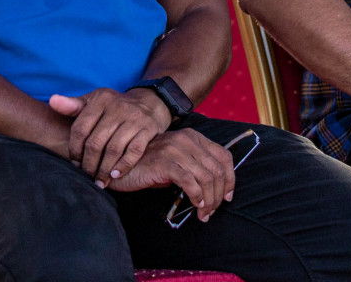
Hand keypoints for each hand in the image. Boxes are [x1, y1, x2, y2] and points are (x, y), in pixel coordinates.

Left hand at [50, 87, 171, 183]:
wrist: (149, 104)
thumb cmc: (113, 107)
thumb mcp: (94, 101)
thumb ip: (73, 105)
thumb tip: (52, 101)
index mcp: (100, 100)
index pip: (81, 128)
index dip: (75, 149)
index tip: (74, 163)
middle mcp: (117, 107)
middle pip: (96, 142)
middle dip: (88, 164)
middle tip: (85, 176)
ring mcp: (134, 118)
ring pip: (113, 149)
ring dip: (104, 170)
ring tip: (99, 182)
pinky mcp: (148, 129)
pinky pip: (134, 152)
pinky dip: (123, 166)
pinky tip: (114, 176)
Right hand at [103, 128, 232, 223]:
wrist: (119, 164)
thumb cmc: (148, 165)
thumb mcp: (176, 160)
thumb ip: (195, 166)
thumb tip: (217, 188)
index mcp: (192, 136)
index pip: (224, 156)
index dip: (230, 178)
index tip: (227, 196)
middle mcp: (186, 139)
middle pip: (217, 170)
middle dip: (219, 195)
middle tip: (212, 211)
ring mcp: (175, 150)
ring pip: (206, 177)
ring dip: (209, 200)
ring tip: (203, 213)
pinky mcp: (164, 162)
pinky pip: (190, 182)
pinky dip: (197, 197)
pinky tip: (195, 205)